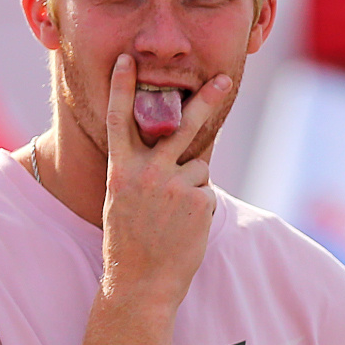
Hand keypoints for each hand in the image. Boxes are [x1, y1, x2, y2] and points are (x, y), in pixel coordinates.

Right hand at [99, 56, 232, 305]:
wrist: (139, 284)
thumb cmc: (129, 244)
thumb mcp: (123, 201)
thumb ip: (142, 171)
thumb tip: (179, 148)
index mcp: (120, 170)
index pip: (119, 120)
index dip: (122, 88)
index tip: (127, 61)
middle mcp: (146, 172)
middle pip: (182, 125)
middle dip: (206, 100)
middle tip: (225, 80)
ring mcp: (174, 185)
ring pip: (198, 166)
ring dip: (193, 187)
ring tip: (174, 217)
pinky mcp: (199, 200)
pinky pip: (207, 192)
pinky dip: (200, 208)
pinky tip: (185, 228)